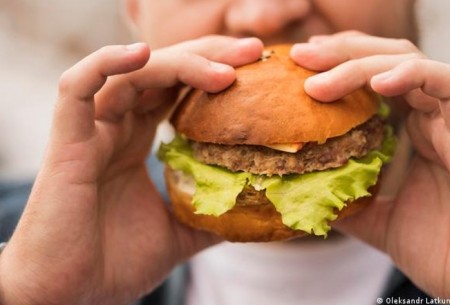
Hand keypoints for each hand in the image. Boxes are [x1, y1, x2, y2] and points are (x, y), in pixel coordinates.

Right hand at [0, 37, 262, 304]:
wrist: (68, 297)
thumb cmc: (112, 265)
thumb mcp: (178, 235)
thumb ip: (209, 216)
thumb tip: (254, 211)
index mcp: (135, 142)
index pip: (177, 90)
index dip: (213, 73)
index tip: (257, 68)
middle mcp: (115, 129)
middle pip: (161, 72)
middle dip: (208, 56)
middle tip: (253, 52)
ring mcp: (90, 132)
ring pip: (131, 74)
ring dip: (179, 62)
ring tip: (224, 68)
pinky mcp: (67, 143)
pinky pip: (77, 88)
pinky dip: (106, 64)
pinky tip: (143, 55)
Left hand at [291, 32, 449, 296]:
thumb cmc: (437, 247)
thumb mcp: (372, 217)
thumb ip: (341, 196)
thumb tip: (295, 186)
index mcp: (411, 129)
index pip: (372, 78)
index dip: (336, 65)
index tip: (296, 68)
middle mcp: (432, 117)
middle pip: (385, 60)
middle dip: (340, 54)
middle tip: (300, 56)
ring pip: (410, 64)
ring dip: (361, 66)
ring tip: (320, 82)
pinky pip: (449, 84)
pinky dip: (412, 75)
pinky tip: (379, 83)